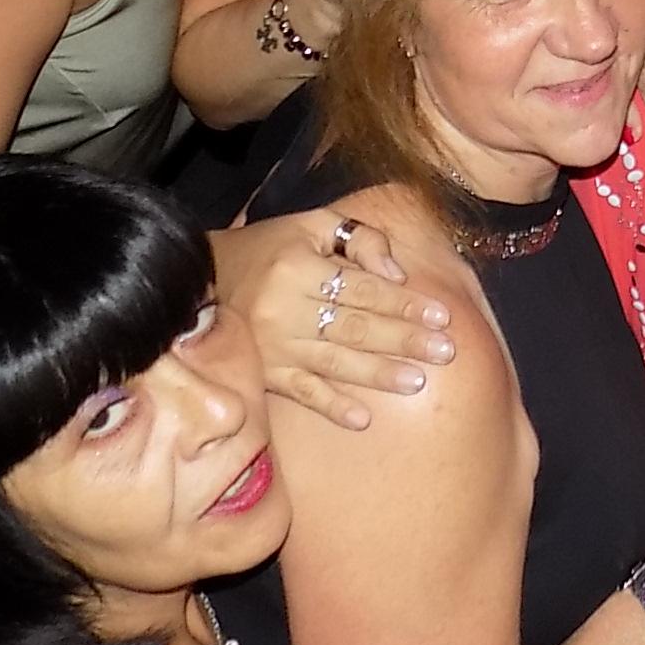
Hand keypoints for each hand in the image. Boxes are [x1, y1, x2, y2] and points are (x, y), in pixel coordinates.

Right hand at [210, 211, 456, 427]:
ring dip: (378, 374)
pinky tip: (362, 419)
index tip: (441, 316)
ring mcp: (271, 347)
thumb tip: (398, 274)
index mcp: (299, 268)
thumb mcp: (311, 225)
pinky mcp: (262, 374)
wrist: (198, 281)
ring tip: (418, 382)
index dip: (404, 304)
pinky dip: (332, 406)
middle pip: (355, 327)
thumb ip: (360, 239)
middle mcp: (284, 309)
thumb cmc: (267, 248)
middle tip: (446, 351)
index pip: (364, 289)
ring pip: (335, 362)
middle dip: (404, 340)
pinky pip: (302, 393)